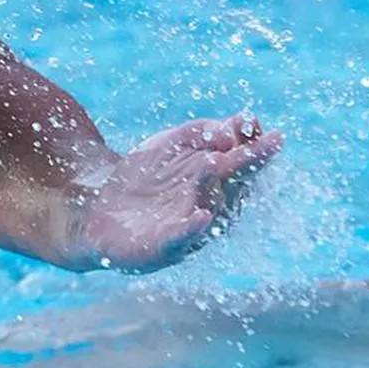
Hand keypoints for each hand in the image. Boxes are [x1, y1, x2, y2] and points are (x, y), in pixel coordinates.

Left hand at [72, 115, 281, 271]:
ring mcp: (191, 226)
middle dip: (250, 162)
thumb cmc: (146, 175)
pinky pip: (181, 238)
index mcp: (217, 180)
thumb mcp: (173, 143)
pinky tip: (201, 216)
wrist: (100, 207)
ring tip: (217, 160)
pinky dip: (192, 229)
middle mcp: (211, 204)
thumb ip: (202, 132)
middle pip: (235, 182)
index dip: (253, 143)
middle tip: (268, 142)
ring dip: (213, 184)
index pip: (243, 160)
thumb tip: (232, 129)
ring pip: (210, 206)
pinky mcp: (164, 245)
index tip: (254, 122)